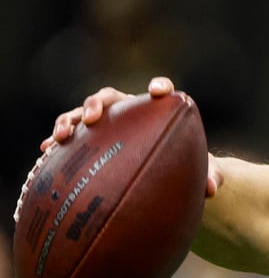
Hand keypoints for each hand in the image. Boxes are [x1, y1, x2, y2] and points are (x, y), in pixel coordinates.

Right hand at [41, 77, 222, 197]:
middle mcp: (127, 113)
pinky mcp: (87, 142)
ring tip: (62, 136)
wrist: (160, 175)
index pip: (160, 92)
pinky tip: (46, 151)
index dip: (160, 87)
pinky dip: (57, 140)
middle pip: (110, 98)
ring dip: (70, 120)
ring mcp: (104, 126)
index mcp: (156, 113)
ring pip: (82, 114)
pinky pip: (69, 137)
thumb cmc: (181, 167)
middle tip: (92, 117)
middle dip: (98, 103)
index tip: (160, 91)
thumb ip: (210, 175)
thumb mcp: (199, 172)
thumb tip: (213, 190)